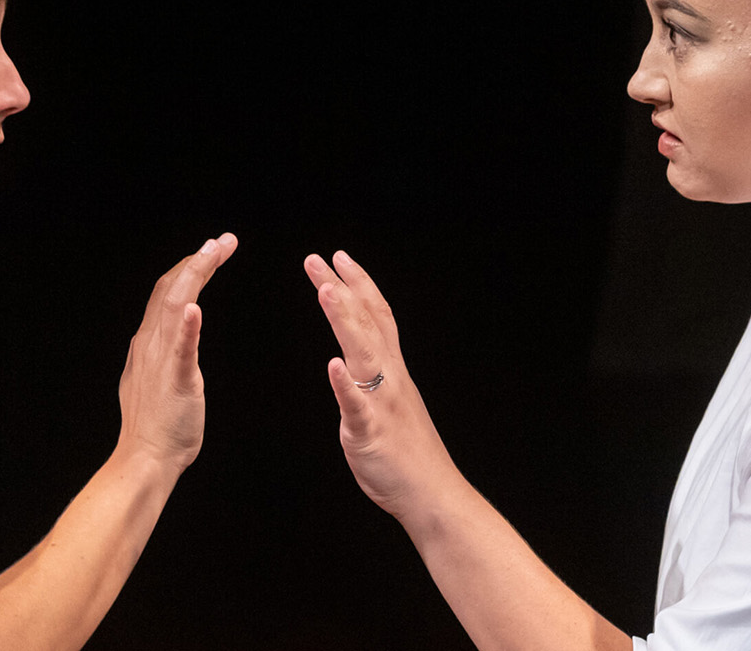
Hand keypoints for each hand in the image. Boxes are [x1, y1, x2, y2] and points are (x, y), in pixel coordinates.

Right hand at [117, 233, 236, 473]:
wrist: (145, 458)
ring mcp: (162, 360)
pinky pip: (182, 349)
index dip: (188, 267)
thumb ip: (160, 354)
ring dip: (195, 274)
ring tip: (215, 251)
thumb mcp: (152, 377)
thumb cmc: (155, 425)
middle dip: (196, 261)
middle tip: (222, 241)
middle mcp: (151, 343)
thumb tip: (163, 337)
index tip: (211, 250)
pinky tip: (196, 306)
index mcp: (148, 342)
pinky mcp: (177, 380)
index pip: (167, 292)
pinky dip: (188, 325)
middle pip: (171, 289)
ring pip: (175, 306)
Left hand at [304, 251, 461, 520]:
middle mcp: (389, 379)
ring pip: (363, 354)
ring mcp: (381, 403)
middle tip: (317, 258)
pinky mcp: (370, 432)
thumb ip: (373, 383)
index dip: (358, 284)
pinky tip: (334, 367)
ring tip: (326, 291)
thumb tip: (351, 365)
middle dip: (342, 288)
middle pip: (366, 323)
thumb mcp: (389, 406)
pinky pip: (357, 406)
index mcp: (391, 372)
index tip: (339, 257)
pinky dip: (346, 385)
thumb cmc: (408, 457)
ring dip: (345, 321)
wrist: (433, 494)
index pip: (376, 316)